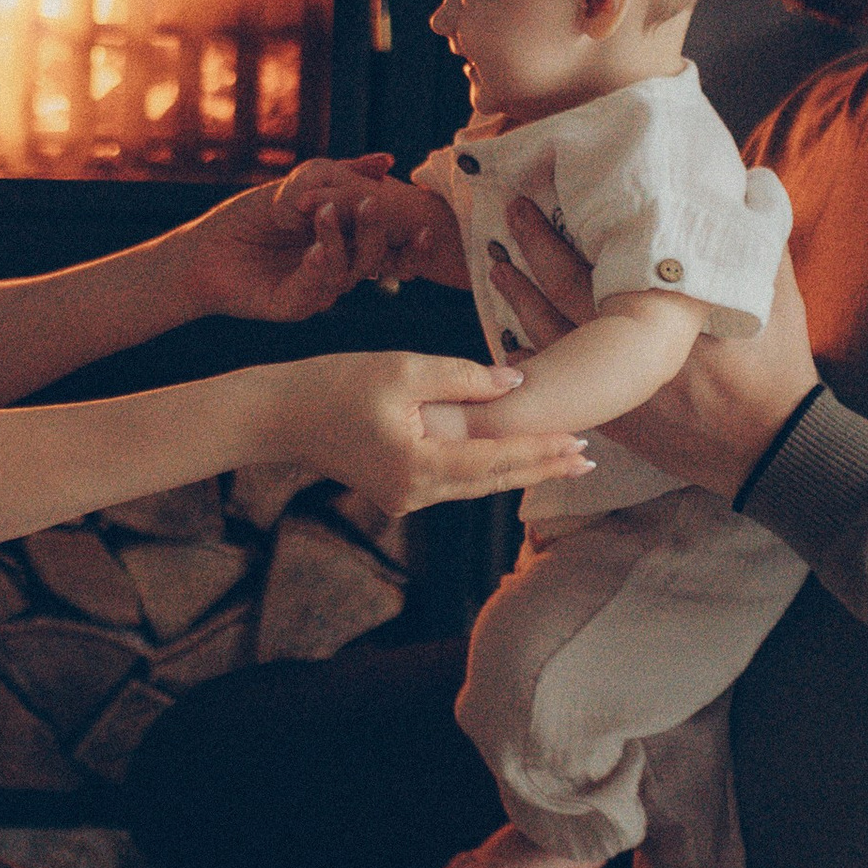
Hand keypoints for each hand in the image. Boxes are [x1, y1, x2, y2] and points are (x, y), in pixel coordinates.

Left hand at [271, 158, 459, 292]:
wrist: (205, 249)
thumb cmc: (253, 217)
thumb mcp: (300, 186)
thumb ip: (342, 175)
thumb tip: (387, 161)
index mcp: (347, 245)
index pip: (389, 248)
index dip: (412, 245)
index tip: (427, 228)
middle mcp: (337, 270)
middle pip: (374, 260)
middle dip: (377, 232)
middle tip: (370, 203)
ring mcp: (316, 290)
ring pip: (345, 273)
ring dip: (339, 239)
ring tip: (323, 211)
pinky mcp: (291, 305)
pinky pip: (313, 291)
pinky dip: (318, 268)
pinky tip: (314, 250)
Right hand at [279, 351, 595, 518]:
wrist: (278, 416)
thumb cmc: (333, 384)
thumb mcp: (402, 369)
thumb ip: (463, 377)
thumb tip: (516, 385)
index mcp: (419, 466)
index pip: (497, 460)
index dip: (541, 451)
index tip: (581, 444)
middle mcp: (415, 493)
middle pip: (493, 482)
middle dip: (542, 468)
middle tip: (588, 459)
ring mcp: (404, 498)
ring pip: (476, 486)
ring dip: (518, 470)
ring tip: (560, 459)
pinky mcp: (397, 491)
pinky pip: (454, 483)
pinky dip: (487, 470)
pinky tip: (511, 459)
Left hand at [490, 201, 819, 499]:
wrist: (775, 446)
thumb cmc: (778, 365)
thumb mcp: (775, 291)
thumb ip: (758, 235)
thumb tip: (752, 181)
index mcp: (659, 310)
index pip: (585, 266)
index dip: (547, 236)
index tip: (525, 206)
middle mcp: (626, 348)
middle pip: (559, 298)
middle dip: (527, 261)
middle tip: (503, 231)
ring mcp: (617, 389)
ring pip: (550, 343)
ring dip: (521, 307)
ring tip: (500, 274)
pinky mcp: (619, 421)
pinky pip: (560, 391)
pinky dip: (534, 368)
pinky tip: (513, 349)